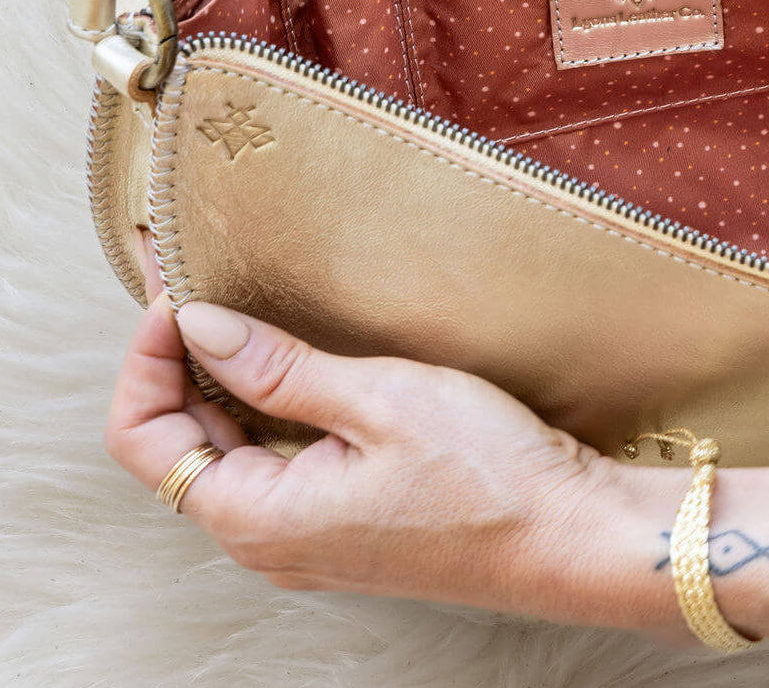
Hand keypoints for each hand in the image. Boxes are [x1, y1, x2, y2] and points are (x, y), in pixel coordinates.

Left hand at [104, 231, 678, 630]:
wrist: (571, 536)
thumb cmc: (490, 479)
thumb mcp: (380, 400)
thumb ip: (279, 367)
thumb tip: (199, 327)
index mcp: (257, 518)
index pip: (143, 438)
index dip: (146, 357)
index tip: (181, 293)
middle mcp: (268, 539)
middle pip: (178, 445)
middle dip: (176, 361)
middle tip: (195, 284)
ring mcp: (307, 534)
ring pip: (227, 453)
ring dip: (220, 382)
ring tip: (236, 312)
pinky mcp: (346, 520)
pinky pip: (276, 462)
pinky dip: (265, 407)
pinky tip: (292, 362)